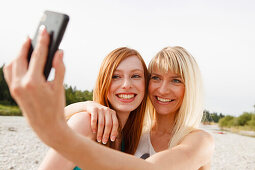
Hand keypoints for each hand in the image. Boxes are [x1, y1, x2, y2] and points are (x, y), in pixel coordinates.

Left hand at [3, 26, 66, 144]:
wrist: (46, 126)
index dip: (42, 41)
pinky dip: (14, 64)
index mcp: (33, 82)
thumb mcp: (59, 87)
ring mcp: (15, 88)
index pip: (38, 56)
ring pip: (12, 64)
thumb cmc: (55, 108)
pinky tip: (20, 61)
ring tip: (27, 47)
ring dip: (19, 54)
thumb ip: (59, 68)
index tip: (44, 31)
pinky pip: (9, 72)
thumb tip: (59, 52)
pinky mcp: (14, 91)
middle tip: (33, 36)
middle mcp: (20, 83)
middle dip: (27, 44)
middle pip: (21, 57)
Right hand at [65, 101, 118, 143]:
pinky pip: (94, 119)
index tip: (112, 140)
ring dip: (100, 133)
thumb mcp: (106, 118)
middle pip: (108, 124)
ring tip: (98, 139)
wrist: (90, 106)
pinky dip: (94, 126)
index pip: (115, 123)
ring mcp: (100, 109)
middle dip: (106, 134)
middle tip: (104, 142)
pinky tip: (94, 132)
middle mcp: (107, 110)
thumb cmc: (99, 116)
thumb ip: (110, 125)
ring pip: (101, 123)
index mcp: (112, 113)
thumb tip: (114, 138)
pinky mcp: (93, 109)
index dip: (114, 132)